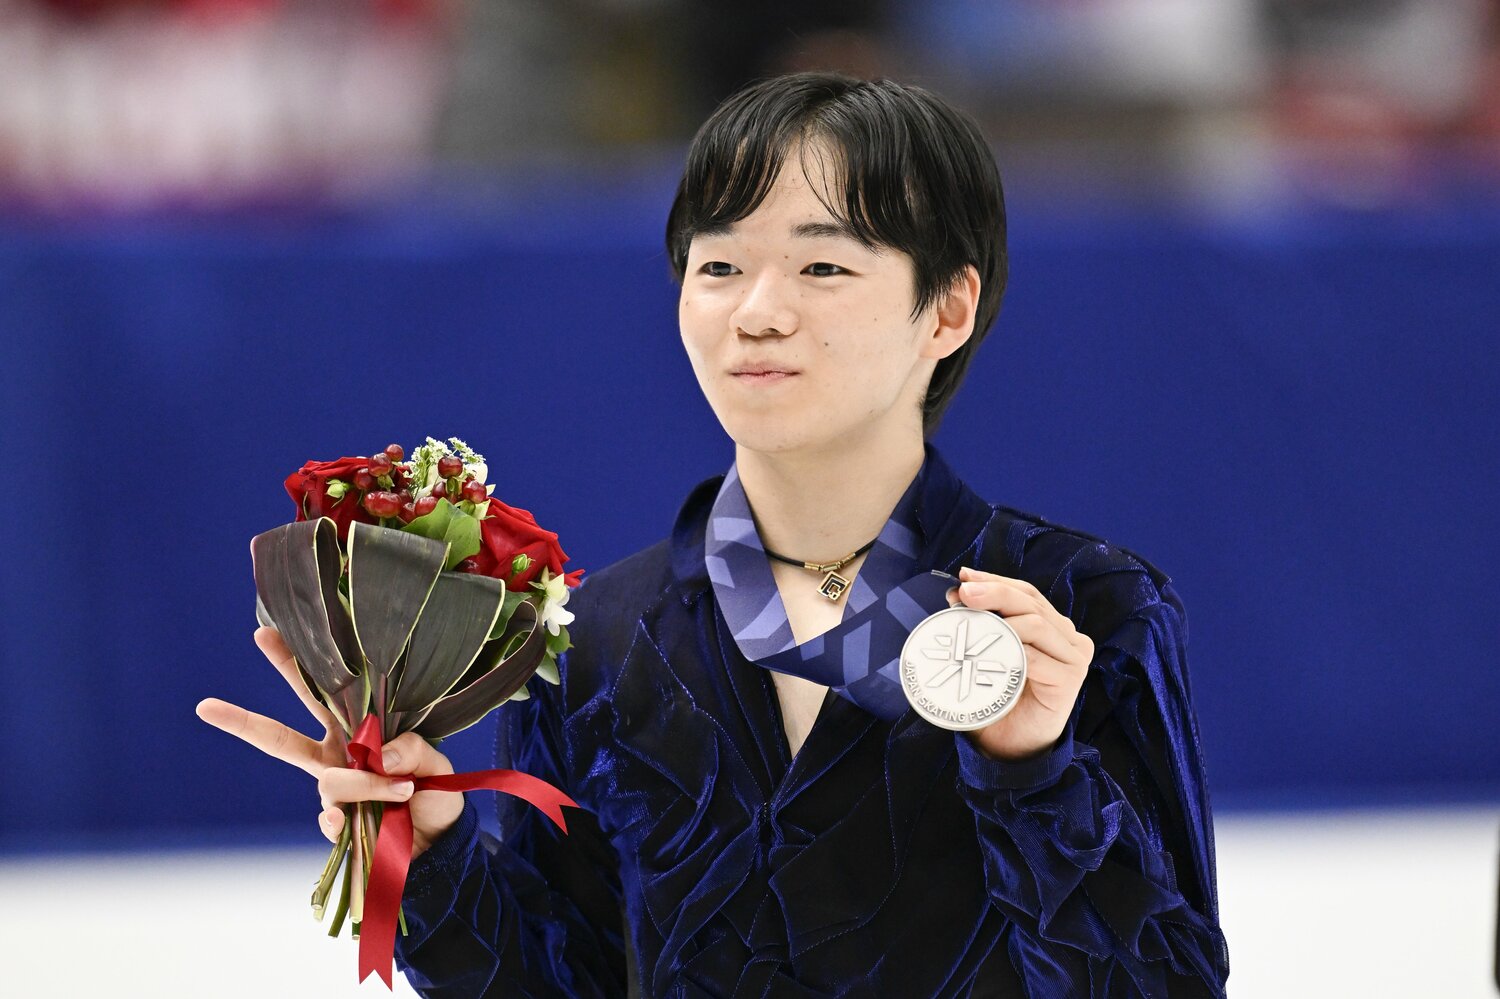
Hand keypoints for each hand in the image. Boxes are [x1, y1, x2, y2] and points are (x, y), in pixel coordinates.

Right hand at [195, 626, 464, 859]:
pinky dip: (350, 819)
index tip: (263, 632)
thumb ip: (412, 750)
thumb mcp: (435, 764)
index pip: (321, 694)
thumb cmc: (434, 793)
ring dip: (369, 786)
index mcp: (354, 730)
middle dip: (245, 719)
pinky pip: (332, 819)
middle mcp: (333, 757)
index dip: (293, 666)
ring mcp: (331, 792)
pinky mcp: (337, 825)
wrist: (439, 842)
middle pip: (282, 737)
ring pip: (331, 781)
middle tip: (209, 705)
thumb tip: (377, 756)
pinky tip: (356, 820)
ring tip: (404, 791)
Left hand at [950, 566, 1093, 762]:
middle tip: (964, 593)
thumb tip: (958, 591)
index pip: (1026, 593)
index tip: (965, 577)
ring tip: (972, 623)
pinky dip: (1011, 652)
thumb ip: (983, 623)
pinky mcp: (1071, 679)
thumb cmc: (1000, 697)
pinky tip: (990, 654)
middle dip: (994, 592)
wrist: (1013, 745)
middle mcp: (1069, 637)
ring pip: (1036, 624)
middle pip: (1030, 603)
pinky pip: (1036, 658)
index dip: (996, 581)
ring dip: (1001, 620)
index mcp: (1053, 625)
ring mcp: (1074, 657)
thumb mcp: (990, 652)